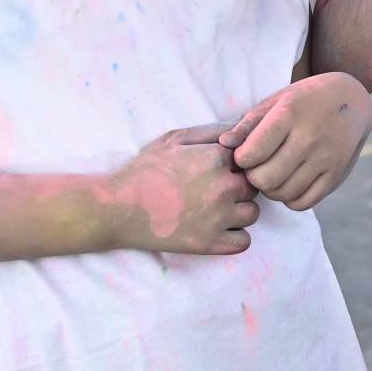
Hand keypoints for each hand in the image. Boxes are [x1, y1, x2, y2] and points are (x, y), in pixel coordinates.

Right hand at [101, 123, 258, 253]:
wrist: (117, 208)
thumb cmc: (144, 170)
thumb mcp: (175, 139)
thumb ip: (211, 131)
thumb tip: (243, 126)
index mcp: (216, 158)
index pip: (250, 158)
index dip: (237, 164)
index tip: (221, 169)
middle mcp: (224, 186)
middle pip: (254, 185)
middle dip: (240, 186)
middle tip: (215, 190)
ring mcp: (219, 216)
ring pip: (252, 213)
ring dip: (239, 211)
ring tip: (215, 209)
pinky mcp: (210, 243)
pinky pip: (244, 241)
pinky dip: (235, 236)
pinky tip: (217, 229)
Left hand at [221, 72, 371, 210]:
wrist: (352, 101)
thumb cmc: (305, 100)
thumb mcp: (276, 100)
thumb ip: (248, 123)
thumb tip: (224, 143)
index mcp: (289, 115)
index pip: (250, 154)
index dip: (241, 159)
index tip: (246, 153)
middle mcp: (309, 138)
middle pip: (265, 179)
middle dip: (254, 177)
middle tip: (257, 167)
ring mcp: (326, 159)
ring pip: (283, 193)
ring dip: (271, 189)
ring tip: (273, 173)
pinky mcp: (336, 175)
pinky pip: (304, 202)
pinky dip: (290, 198)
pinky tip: (290, 182)